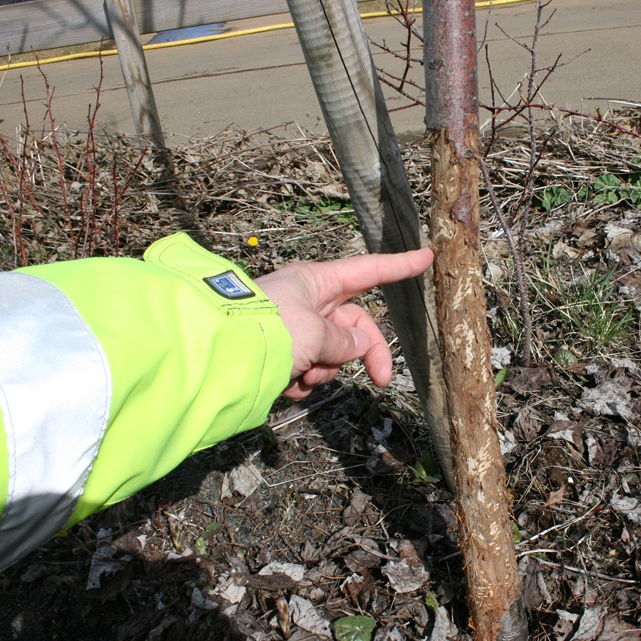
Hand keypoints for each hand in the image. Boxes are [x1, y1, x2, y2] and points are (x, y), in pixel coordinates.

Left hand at [254, 248, 432, 399]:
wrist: (214, 356)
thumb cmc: (266, 330)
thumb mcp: (316, 333)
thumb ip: (344, 340)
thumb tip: (355, 346)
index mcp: (316, 282)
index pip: (368, 271)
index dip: (399, 266)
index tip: (426, 257)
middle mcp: (306, 302)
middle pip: (354, 326)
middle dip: (364, 354)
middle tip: (381, 381)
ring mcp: (293, 329)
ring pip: (331, 354)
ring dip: (324, 370)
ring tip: (301, 374)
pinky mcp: (279, 355)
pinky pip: (307, 370)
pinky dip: (301, 381)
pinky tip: (285, 383)